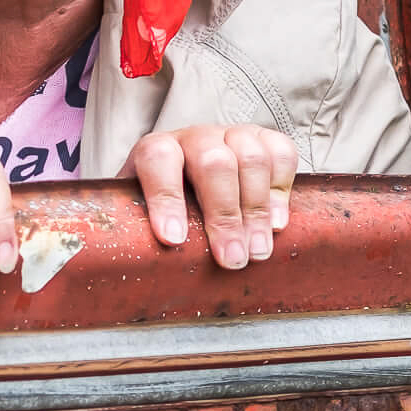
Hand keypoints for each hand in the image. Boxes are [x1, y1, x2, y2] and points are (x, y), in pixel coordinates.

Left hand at [127, 124, 298, 269]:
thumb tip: (128, 274)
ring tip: (257, 251)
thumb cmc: (168, 211)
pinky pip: (282, 151)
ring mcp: (231, 135)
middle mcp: (195, 138)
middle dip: (224, 215)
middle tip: (231, 259)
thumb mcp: (143, 218)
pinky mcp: (264, 141)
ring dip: (256, 210)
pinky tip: (276, 223)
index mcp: (157, 151)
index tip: (173, 240)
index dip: (166, 198)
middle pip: (213, 162)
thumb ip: (139, 236)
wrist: (193, 184)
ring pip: (250, 157)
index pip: (158, 160)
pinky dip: (281, 188)